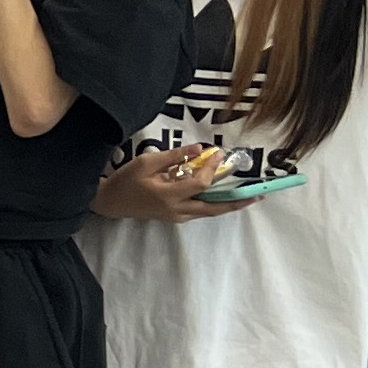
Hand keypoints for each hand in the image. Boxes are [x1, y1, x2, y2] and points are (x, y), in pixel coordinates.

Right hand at [95, 144, 236, 223]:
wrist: (110, 202)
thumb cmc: (125, 180)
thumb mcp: (147, 162)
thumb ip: (174, 156)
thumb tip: (199, 149)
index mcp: (168, 195)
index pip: (200, 183)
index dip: (213, 169)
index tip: (219, 154)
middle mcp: (176, 210)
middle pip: (214, 208)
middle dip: (237, 202)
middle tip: (258, 195)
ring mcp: (176, 216)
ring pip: (209, 212)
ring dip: (229, 205)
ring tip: (247, 198)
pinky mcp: (175, 217)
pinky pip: (200, 212)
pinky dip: (214, 205)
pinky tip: (223, 197)